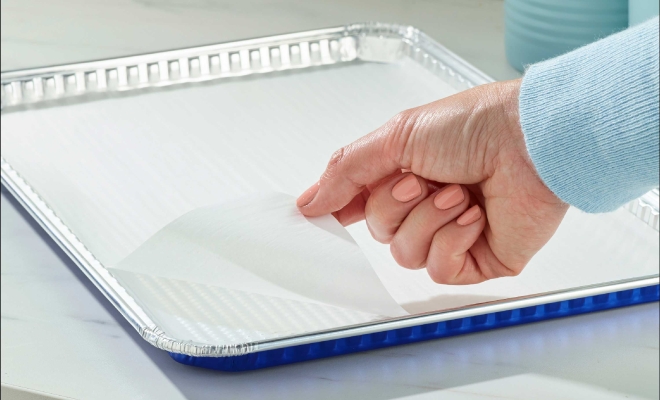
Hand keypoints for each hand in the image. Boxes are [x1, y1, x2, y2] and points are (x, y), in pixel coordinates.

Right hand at [296, 79, 568, 283]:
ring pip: (405, 254)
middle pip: (378, 231)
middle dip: (396, 205)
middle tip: (423, 180)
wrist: (532, 140)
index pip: (357, 204)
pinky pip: (439, 269)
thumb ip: (347, 171)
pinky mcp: (477, 259)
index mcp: (403, 173)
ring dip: (428, 220)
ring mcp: (450, 234)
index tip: (319, 215)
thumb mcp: (397, 136)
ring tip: (458, 194)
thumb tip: (308, 202)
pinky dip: (452, 240)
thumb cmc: (474, 126)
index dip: (340, 210)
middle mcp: (424, 205)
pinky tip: (474, 216)